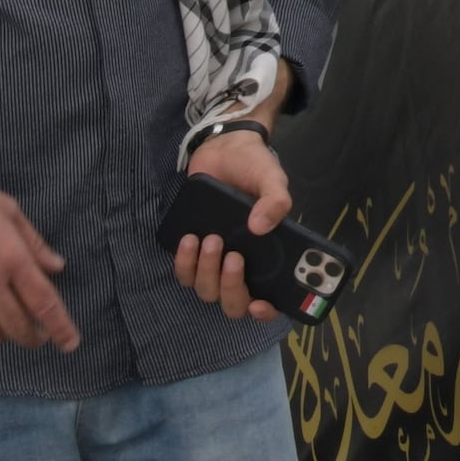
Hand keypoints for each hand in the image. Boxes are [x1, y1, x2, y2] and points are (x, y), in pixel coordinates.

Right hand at [0, 153, 82, 353]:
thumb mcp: (10, 212)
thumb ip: (35, 244)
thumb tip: (57, 268)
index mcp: (11, 257)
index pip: (43, 303)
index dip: (60, 328)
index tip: (70, 344)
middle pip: (16, 327)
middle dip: (33, 338)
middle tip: (40, 336)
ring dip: (4, 338)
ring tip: (11, 329)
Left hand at [176, 127, 293, 320]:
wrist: (224, 148)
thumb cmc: (254, 167)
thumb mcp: (272, 179)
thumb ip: (275, 200)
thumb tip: (260, 227)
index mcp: (269, 256)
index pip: (271, 298)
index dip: (266, 312)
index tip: (259, 305)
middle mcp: (243, 265)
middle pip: (234, 302)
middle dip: (231, 287)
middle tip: (233, 258)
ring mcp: (216, 261)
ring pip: (207, 291)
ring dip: (207, 272)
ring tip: (210, 239)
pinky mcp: (193, 251)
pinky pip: (184, 274)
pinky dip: (184, 262)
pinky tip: (189, 239)